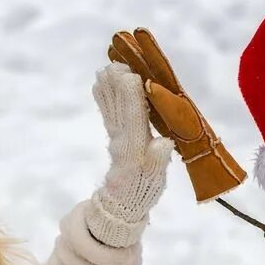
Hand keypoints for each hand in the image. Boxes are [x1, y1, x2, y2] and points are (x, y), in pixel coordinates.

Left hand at [108, 28, 245, 201]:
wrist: (124, 203)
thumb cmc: (145, 190)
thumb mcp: (156, 180)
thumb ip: (159, 161)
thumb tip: (163, 143)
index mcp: (135, 149)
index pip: (133, 118)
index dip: (131, 97)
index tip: (130, 76)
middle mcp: (122, 139)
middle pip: (119, 106)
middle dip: (117, 84)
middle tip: (115, 61)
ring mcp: (115, 135)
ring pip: (111, 106)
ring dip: (109, 85)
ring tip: (107, 64)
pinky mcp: (114, 135)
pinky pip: (108, 111)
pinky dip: (104, 94)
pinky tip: (101, 80)